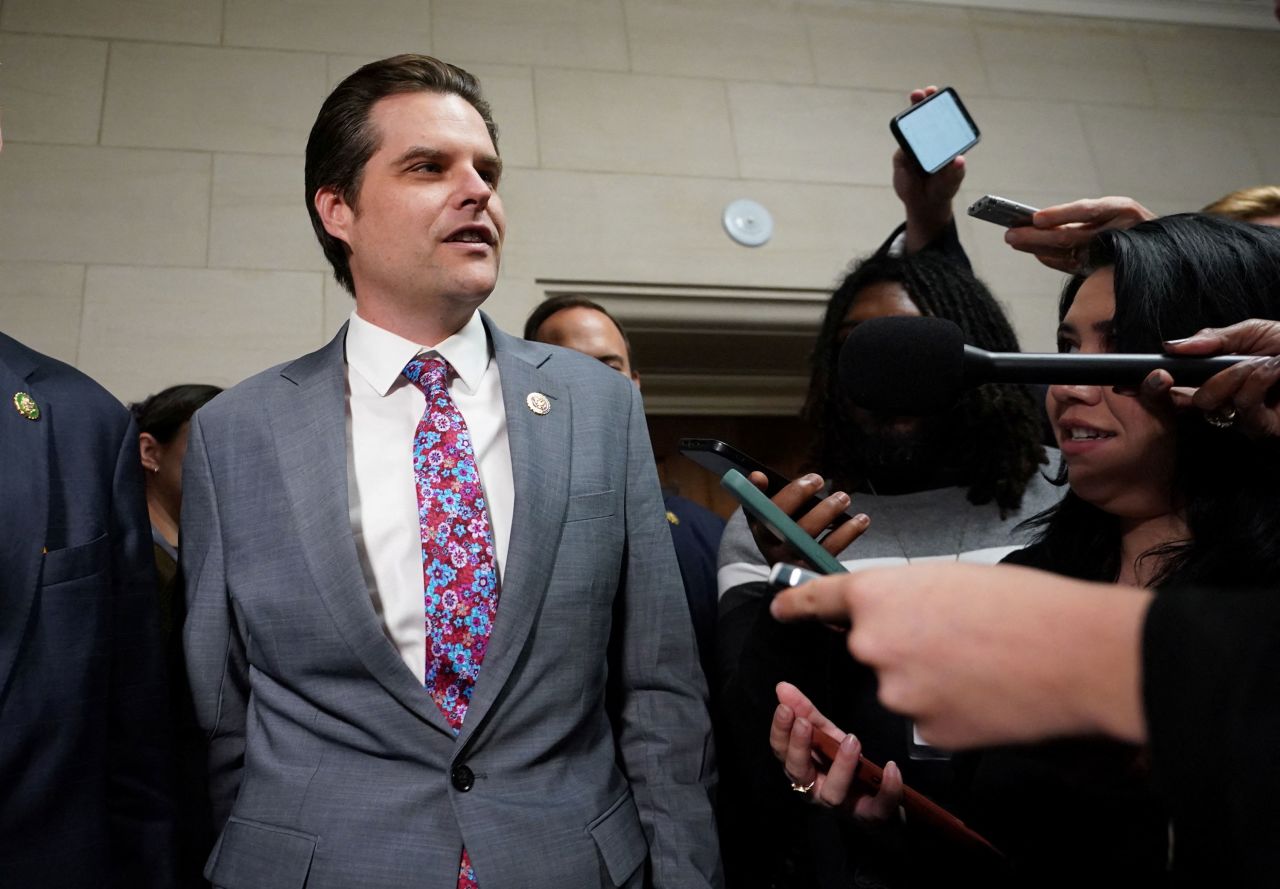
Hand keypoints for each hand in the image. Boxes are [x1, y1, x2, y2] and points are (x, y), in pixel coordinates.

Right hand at [744, 472, 867, 569]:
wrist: (790, 574)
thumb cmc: (781, 531)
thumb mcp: (765, 515)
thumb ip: (759, 494)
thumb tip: (757, 476)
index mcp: (759, 527)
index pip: (766, 507)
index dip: (787, 493)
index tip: (812, 478)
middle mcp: (771, 546)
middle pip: (786, 520)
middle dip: (805, 496)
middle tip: (821, 480)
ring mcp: (792, 560)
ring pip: (808, 534)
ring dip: (828, 511)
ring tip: (844, 498)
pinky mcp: (812, 569)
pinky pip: (830, 548)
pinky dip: (848, 532)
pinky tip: (861, 520)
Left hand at [769, 563, 1151, 748]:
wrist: (1077, 653)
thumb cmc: (1024, 603)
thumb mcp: (951, 579)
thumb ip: (906, 599)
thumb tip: (897, 618)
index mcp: (876, 596)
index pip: (817, 601)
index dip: (796, 605)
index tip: (780, 610)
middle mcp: (873, 645)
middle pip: (873, 649)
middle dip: (905, 647)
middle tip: (959, 639)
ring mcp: (896, 694)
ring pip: (903, 687)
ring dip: (932, 681)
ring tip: (985, 665)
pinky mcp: (926, 733)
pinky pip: (930, 720)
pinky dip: (955, 711)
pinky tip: (990, 696)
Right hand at [769, 681, 902, 822]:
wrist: (875, 797)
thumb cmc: (842, 763)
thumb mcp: (826, 734)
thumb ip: (806, 712)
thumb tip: (782, 686)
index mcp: (801, 769)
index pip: (782, 751)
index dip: (781, 731)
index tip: (785, 709)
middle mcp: (814, 790)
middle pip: (799, 773)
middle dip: (800, 748)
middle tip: (806, 723)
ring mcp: (841, 806)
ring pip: (833, 793)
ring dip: (841, 766)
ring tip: (852, 740)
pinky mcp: (869, 816)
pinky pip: (876, 807)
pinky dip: (885, 789)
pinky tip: (890, 767)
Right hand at [893, 86, 965, 253]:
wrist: (924, 203)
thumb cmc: (943, 187)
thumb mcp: (952, 181)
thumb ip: (955, 172)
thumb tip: (959, 160)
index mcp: (945, 140)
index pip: (944, 117)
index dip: (942, 104)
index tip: (939, 94)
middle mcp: (929, 139)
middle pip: (925, 115)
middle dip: (923, 100)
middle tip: (921, 92)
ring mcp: (914, 146)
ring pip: (910, 127)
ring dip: (910, 114)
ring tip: (914, 99)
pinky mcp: (901, 156)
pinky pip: (902, 147)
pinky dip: (905, 142)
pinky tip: (910, 147)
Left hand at [1003, 196, 1154, 272]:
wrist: (1163, 255)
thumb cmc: (1132, 228)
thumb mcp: (1112, 215)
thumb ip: (1079, 218)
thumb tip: (1036, 223)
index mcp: (1122, 209)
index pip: (1088, 211)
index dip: (1061, 214)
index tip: (1036, 217)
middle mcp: (1119, 231)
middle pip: (1072, 234)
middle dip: (1037, 236)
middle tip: (1010, 234)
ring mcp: (1112, 253)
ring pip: (1069, 251)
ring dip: (1037, 247)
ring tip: (1014, 240)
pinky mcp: (1105, 268)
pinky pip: (1073, 264)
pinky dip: (1052, 259)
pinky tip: (1035, 254)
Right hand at [1140, 320, 1279, 438]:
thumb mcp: (1251, 332)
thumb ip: (1212, 338)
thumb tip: (1170, 346)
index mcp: (1217, 379)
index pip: (1176, 389)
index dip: (1152, 387)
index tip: (1131, 383)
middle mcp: (1225, 401)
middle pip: (1183, 401)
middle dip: (1180, 383)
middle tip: (1185, 371)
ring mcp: (1240, 417)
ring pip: (1209, 401)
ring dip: (1235, 374)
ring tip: (1265, 362)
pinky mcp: (1259, 428)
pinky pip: (1242, 404)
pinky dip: (1257, 380)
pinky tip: (1274, 369)